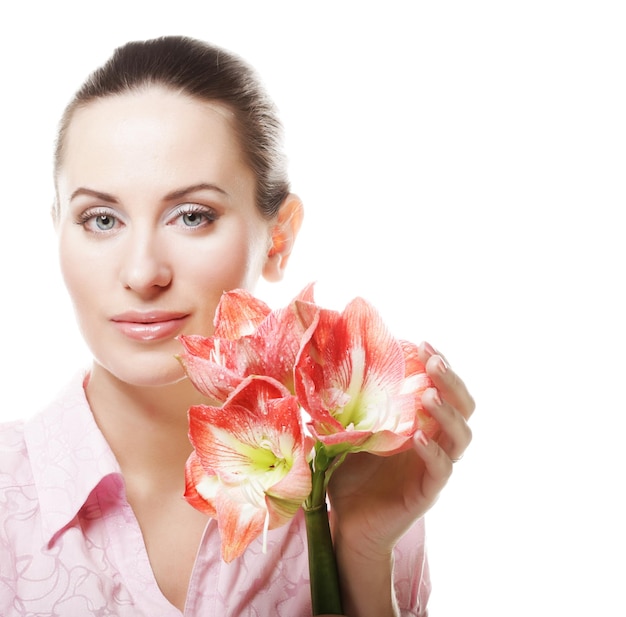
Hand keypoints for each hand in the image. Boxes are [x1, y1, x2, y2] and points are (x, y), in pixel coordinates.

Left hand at [327, 341, 474, 558]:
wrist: (347, 524)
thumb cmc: (347, 476)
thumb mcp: (345, 434)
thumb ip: (344, 408)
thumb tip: (321, 372)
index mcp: (417, 423)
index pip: (442, 390)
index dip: (439, 367)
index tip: (423, 343)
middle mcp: (432, 442)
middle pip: (463, 407)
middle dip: (452, 381)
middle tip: (434, 361)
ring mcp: (432, 467)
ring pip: (461, 437)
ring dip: (449, 412)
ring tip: (429, 395)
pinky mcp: (427, 491)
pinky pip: (442, 470)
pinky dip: (435, 452)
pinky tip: (420, 437)